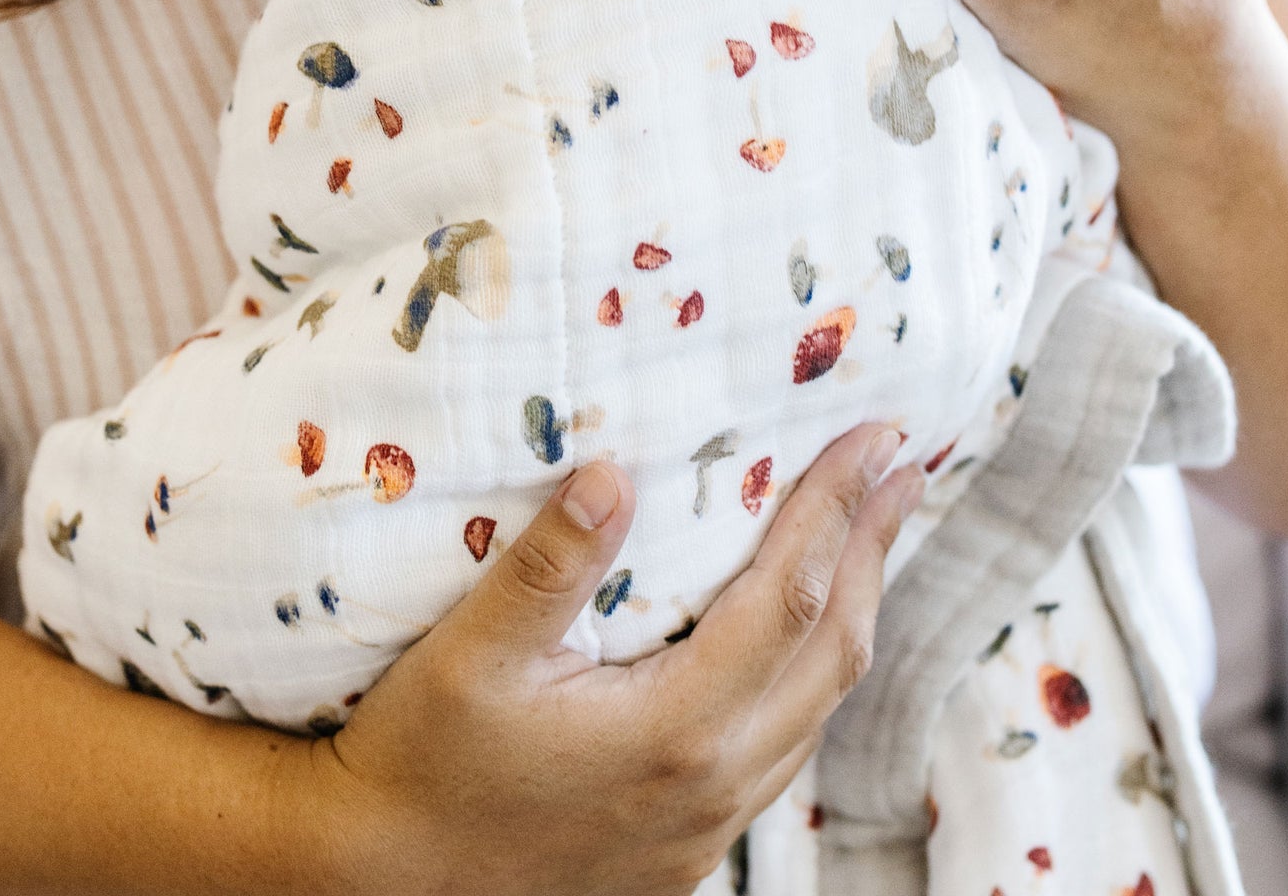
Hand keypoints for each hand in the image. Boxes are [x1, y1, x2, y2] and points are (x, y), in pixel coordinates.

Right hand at [307, 427, 922, 895]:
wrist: (384, 886)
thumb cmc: (420, 762)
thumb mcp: (469, 655)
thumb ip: (550, 563)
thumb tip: (614, 469)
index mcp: (673, 729)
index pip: (789, 596)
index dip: (837, 508)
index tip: (878, 438)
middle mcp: (713, 784)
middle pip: (831, 650)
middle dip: (873, 548)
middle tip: (903, 465)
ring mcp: (707, 825)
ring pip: (819, 708)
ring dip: (853, 610)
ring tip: (868, 535)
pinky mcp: (688, 848)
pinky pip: (785, 748)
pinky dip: (813, 673)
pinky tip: (799, 638)